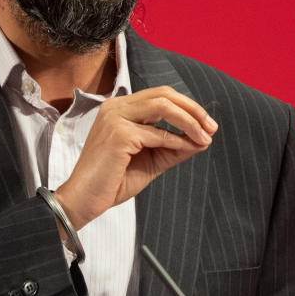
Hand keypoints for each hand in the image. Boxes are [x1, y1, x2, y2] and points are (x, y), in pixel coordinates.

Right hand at [54, 87, 216, 228]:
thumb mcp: (150, 161)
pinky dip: (177, 140)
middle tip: (211, 127)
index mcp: (119, 109)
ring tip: (205, 136)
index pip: (160, 96)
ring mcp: (115, 118)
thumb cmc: (111, 182)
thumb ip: (173, 148)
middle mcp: (115, 107)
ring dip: (189, 121)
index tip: (206, 125)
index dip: (187, 107)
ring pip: (163, 107)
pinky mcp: (118, 134)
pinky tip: (188, 148)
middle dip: (193, 110)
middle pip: (164, 95)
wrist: (83, 200)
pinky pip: (157, 134)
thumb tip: (203, 139)